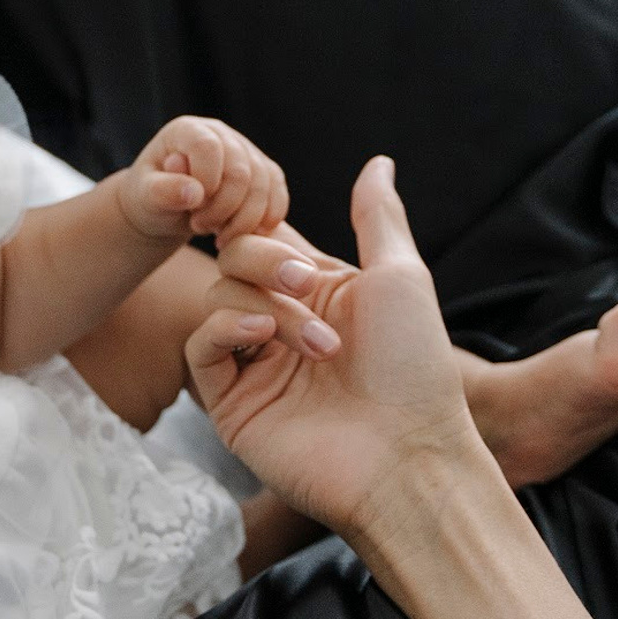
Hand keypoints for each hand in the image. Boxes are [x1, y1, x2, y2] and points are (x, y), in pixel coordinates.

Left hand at [117, 113, 287, 246]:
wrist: (166, 208)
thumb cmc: (151, 199)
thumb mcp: (146, 197)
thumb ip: (163, 191)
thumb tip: (195, 193)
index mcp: (187, 130)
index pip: (208, 147)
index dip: (205, 182)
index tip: (192, 210)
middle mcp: (220, 133)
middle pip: (241, 171)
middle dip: (223, 209)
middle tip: (199, 227)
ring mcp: (245, 151)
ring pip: (264, 185)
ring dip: (243, 220)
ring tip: (217, 237)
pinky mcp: (263, 173)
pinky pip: (277, 194)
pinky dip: (265, 220)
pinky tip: (244, 236)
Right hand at [183, 158, 488, 549]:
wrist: (408, 457)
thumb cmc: (417, 370)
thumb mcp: (401, 277)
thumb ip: (378, 217)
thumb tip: (378, 161)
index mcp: (320, 295)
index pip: (267, 238)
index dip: (264, 225)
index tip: (270, 215)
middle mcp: (283, 326)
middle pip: (235, 260)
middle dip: (267, 261)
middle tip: (306, 284)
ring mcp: (255, 365)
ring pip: (217, 296)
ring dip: (262, 303)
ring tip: (315, 343)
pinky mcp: (231, 402)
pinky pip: (200, 347)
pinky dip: (223, 327)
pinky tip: (260, 336)